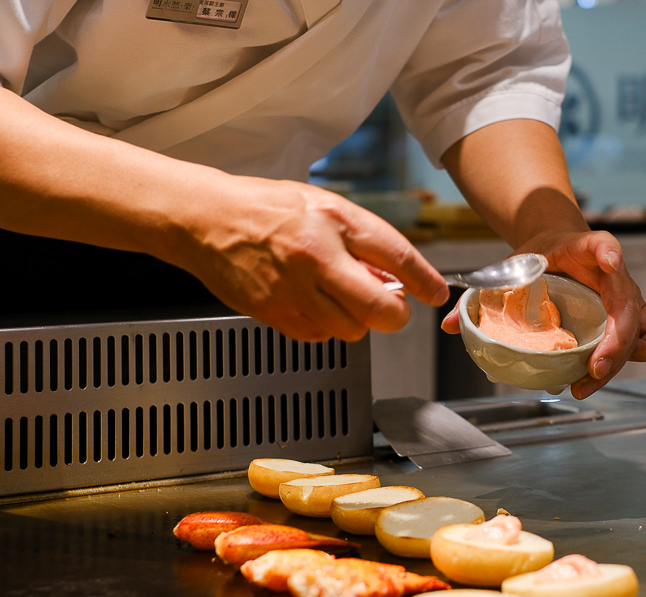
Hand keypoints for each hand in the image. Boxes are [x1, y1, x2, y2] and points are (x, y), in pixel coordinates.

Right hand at [179, 179, 448, 341]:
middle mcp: (316, 260)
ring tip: (340, 296)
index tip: (436, 293)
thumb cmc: (266, 208)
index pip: (397, 258)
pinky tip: (313, 302)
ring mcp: (293, 292)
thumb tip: (395, 274)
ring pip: (352, 330)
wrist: (206, 220)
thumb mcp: (324, 207)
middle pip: (380, 311)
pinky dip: (325, 326)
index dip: (425, 281)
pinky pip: (318, 336)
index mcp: (333, 225)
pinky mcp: (274, 315)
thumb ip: (362, 240)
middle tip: (390, 303)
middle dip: (394, 313)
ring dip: (357, 320)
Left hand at [442, 230, 645, 398]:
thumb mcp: (510, 266)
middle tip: (591, 370)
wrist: (558, 246)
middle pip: (630, 308)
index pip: (603, 244)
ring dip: (622, 359)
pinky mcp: (631, 320)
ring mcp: (628, 300)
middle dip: (616, 343)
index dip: (608, 253)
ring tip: (587, 381)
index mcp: (586, 249)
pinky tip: (594, 376)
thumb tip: (448, 325)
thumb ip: (481, 292)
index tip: (608, 260)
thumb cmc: (538, 257)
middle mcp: (616, 275)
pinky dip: (631, 359)